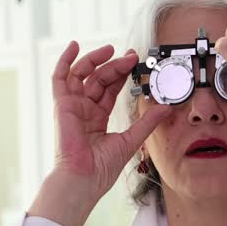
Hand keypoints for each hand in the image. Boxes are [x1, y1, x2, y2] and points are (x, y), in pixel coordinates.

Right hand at [31, 42, 171, 225]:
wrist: (85, 178)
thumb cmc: (102, 167)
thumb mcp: (131, 139)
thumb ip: (148, 122)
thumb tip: (167, 107)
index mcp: (98, 116)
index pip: (111, 88)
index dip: (122, 74)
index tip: (136, 62)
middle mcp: (85, 109)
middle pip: (99, 78)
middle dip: (115, 65)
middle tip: (131, 56)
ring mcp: (72, 105)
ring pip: (83, 74)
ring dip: (95, 59)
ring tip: (111, 50)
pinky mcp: (62, 105)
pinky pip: (60, 78)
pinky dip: (65, 61)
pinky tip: (74, 46)